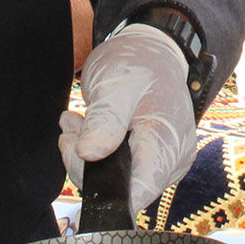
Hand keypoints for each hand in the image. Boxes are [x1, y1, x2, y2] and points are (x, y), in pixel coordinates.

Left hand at [59, 24, 196, 216]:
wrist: (153, 51)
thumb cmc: (139, 64)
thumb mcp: (116, 84)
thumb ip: (104, 119)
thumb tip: (89, 154)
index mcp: (168, 141)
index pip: (137, 191)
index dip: (101, 185)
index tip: (78, 150)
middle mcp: (173, 158)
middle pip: (122, 189)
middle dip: (87, 162)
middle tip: (71, 127)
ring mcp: (164, 161)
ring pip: (116, 181)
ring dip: (88, 155)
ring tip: (76, 122)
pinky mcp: (152, 160)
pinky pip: (119, 171)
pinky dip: (98, 152)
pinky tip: (88, 128)